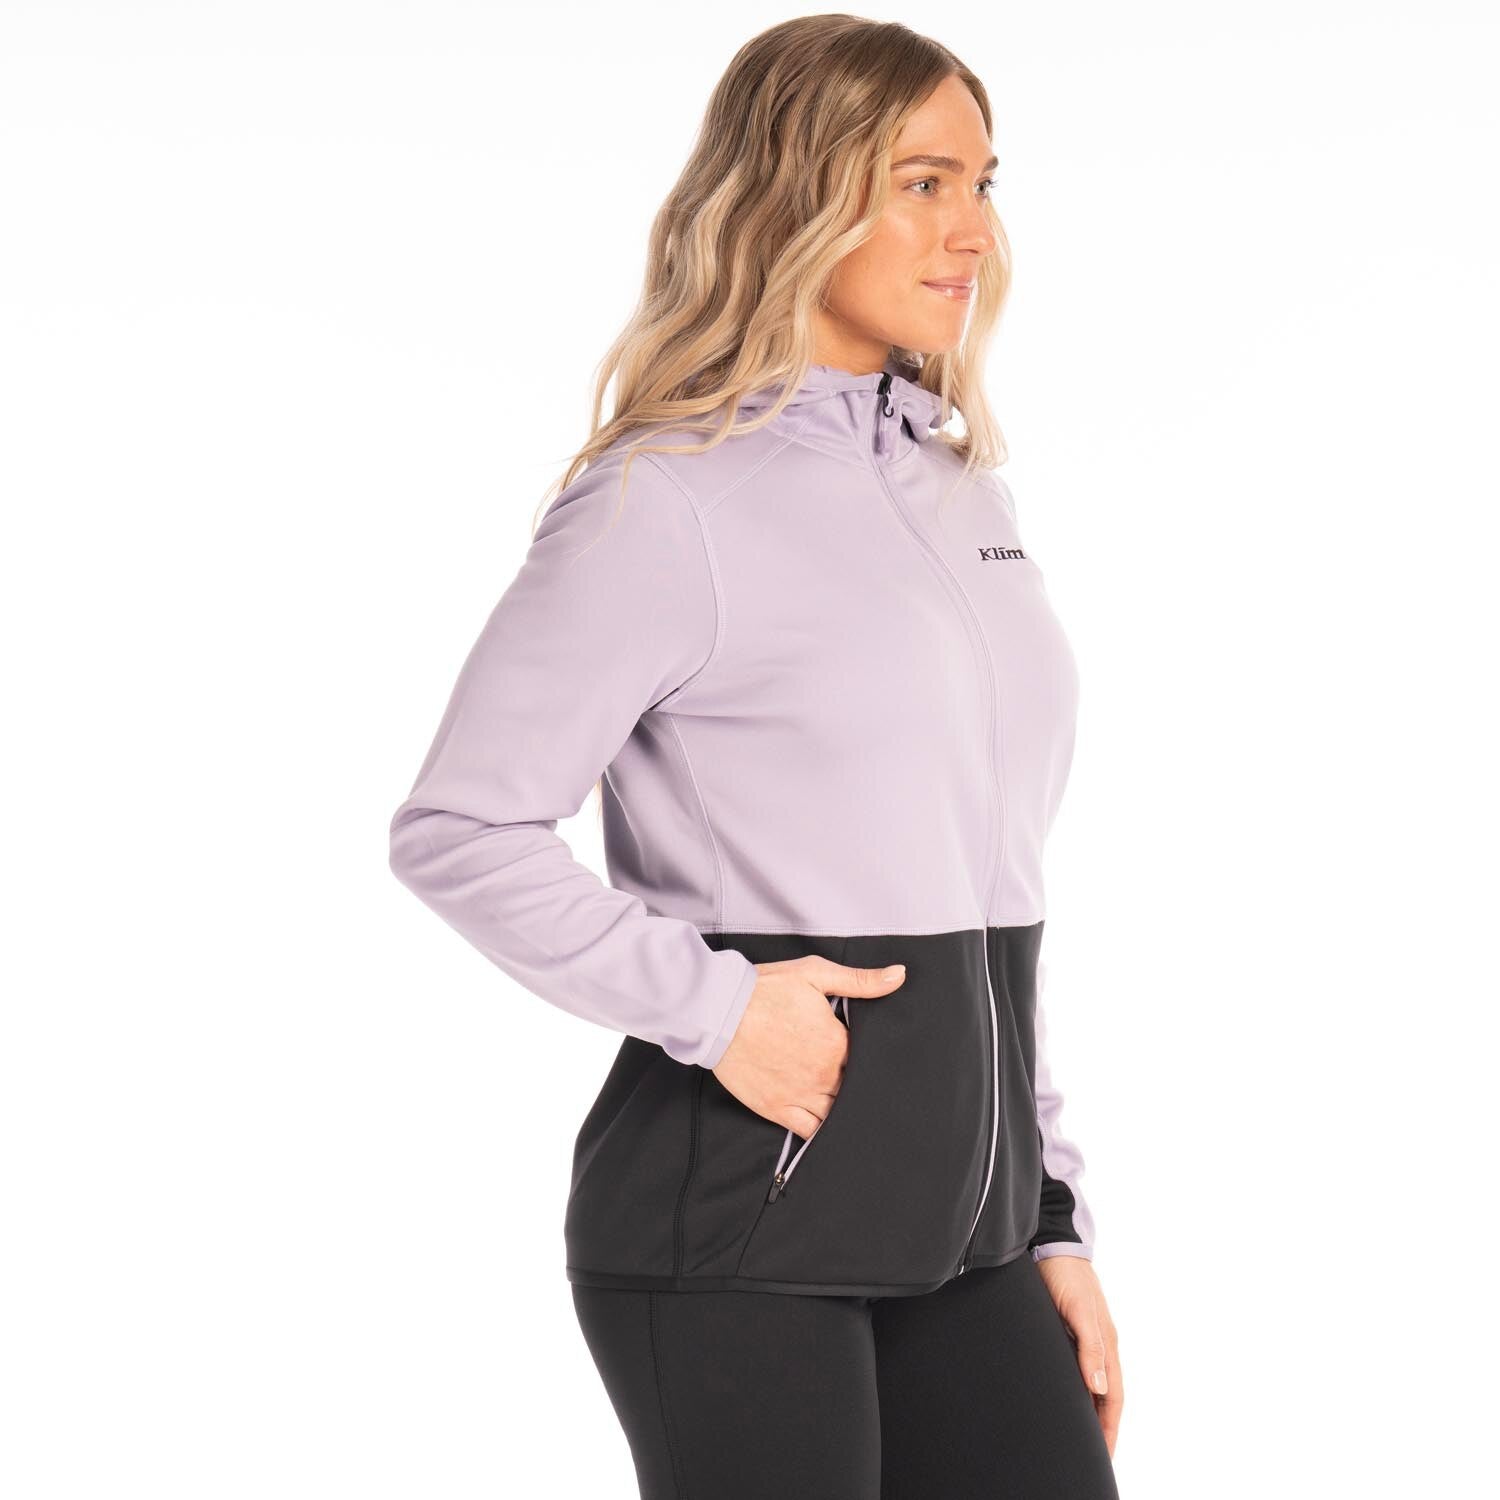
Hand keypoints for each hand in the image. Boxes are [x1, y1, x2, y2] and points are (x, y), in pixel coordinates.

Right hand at [711, 956, 907, 1137]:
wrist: (717, 1012)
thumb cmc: (765, 990)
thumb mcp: (815, 974)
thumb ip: (860, 980)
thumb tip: (899, 975)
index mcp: (837, 1044)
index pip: (867, 1060)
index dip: (866, 1058)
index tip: (860, 1054)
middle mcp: (824, 1076)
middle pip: (854, 1089)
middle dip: (857, 1085)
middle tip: (854, 1079)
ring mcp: (801, 1096)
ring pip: (837, 1114)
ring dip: (843, 1109)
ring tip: (846, 1105)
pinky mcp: (777, 1109)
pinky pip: (810, 1132)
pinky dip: (822, 1131)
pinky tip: (827, 1127)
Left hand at [1035, 1254, 1122, 1456]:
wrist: (1052, 1245)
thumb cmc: (1066, 1275)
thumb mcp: (1078, 1310)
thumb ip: (1090, 1347)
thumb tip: (1099, 1387)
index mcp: (1107, 1344)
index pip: (1112, 1397)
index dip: (1109, 1427)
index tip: (1104, 1455)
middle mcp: (1100, 1345)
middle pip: (1105, 1396)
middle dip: (1102, 1426)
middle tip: (1094, 1456)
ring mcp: (1086, 1338)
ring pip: (1093, 1384)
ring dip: (1091, 1410)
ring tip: (1082, 1436)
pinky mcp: (1070, 1331)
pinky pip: (1078, 1368)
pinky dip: (1078, 1390)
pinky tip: (1067, 1398)